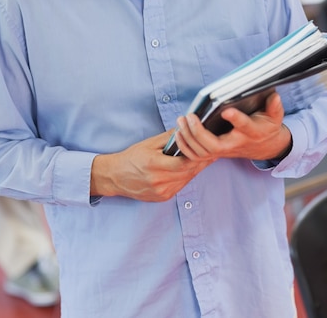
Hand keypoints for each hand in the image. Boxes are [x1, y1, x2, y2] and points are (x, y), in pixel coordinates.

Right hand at [90, 130, 212, 201]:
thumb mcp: (148, 143)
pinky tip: (188, 168)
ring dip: (194, 170)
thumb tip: (186, 128)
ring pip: (186, 180)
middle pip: (188, 172)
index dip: (198, 156)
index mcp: (154, 165)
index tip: (206, 148)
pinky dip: (185, 177)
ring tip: (203, 159)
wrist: (115, 177)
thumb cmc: (131, 157)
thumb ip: (168, 137)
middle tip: (211, 152)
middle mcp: (158, 181)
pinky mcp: (162, 198)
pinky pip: (180, 186)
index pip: (183, 163)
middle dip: (200, 162)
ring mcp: (161, 192)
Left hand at [174, 92, 291, 161]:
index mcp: (251, 131)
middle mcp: (235, 143)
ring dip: (188, 139)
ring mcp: (224, 151)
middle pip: (214, 146)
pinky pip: (197, 157)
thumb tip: (274, 96)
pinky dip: (185, 147)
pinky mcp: (215, 154)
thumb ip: (274, 107)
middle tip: (189, 116)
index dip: (236, 119)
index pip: (244, 126)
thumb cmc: (267, 126)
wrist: (265, 146)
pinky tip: (178, 133)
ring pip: (202, 153)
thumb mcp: (275, 116)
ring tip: (181, 122)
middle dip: (198, 133)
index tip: (226, 110)